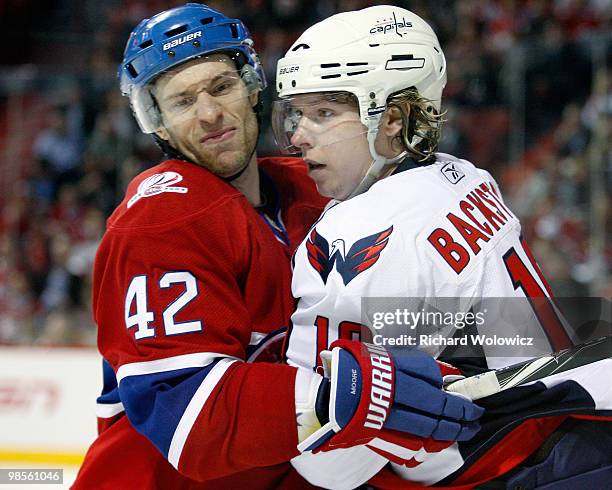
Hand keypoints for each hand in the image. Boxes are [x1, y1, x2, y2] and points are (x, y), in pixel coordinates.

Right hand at [299, 340, 482, 454]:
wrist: (322, 395)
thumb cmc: (353, 369)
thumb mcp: (384, 357)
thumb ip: (412, 365)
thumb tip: (443, 377)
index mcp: (390, 372)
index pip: (432, 384)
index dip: (455, 396)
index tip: (469, 399)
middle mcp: (389, 395)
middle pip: (434, 408)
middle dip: (460, 415)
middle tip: (475, 418)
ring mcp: (383, 417)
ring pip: (425, 429)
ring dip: (449, 432)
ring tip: (463, 431)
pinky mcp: (376, 434)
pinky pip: (409, 444)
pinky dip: (428, 444)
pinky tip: (438, 441)